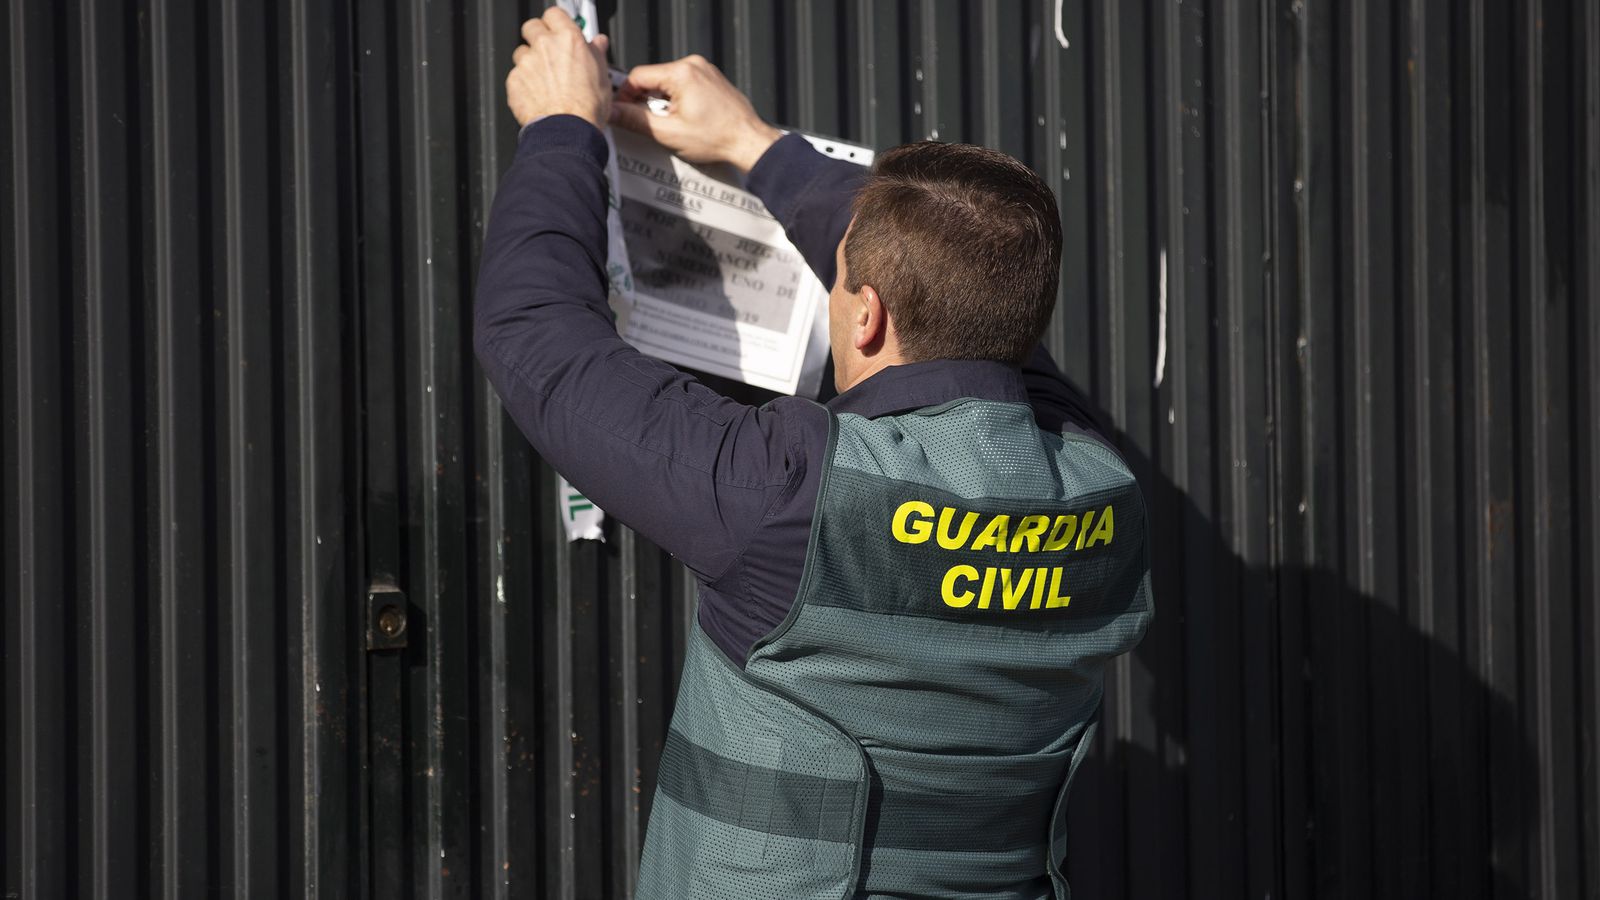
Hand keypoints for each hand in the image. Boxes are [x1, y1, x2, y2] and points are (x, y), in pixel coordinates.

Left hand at [506, 8, 610, 127]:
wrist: (567, 131)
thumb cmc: (586, 108)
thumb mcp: (602, 77)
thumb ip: (596, 53)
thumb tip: (598, 44)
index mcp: (568, 40)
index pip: (554, 13)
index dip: (556, 22)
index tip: (559, 29)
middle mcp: (544, 46)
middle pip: (532, 27)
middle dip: (538, 36)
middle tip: (549, 51)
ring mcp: (526, 63)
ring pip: (521, 52)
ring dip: (530, 62)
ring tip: (544, 80)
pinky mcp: (513, 81)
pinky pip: (515, 75)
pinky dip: (523, 82)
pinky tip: (537, 94)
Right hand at [610, 55, 782, 171]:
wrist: (748, 142)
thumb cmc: (718, 138)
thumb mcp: (668, 133)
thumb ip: (635, 120)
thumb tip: (613, 112)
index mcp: (681, 73)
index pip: (638, 76)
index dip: (625, 96)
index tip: (622, 111)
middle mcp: (693, 65)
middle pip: (653, 78)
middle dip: (645, 100)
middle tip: (647, 122)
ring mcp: (704, 70)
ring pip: (667, 81)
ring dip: (662, 101)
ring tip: (671, 123)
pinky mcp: (711, 78)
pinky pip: (684, 84)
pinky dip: (677, 99)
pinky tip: (684, 118)